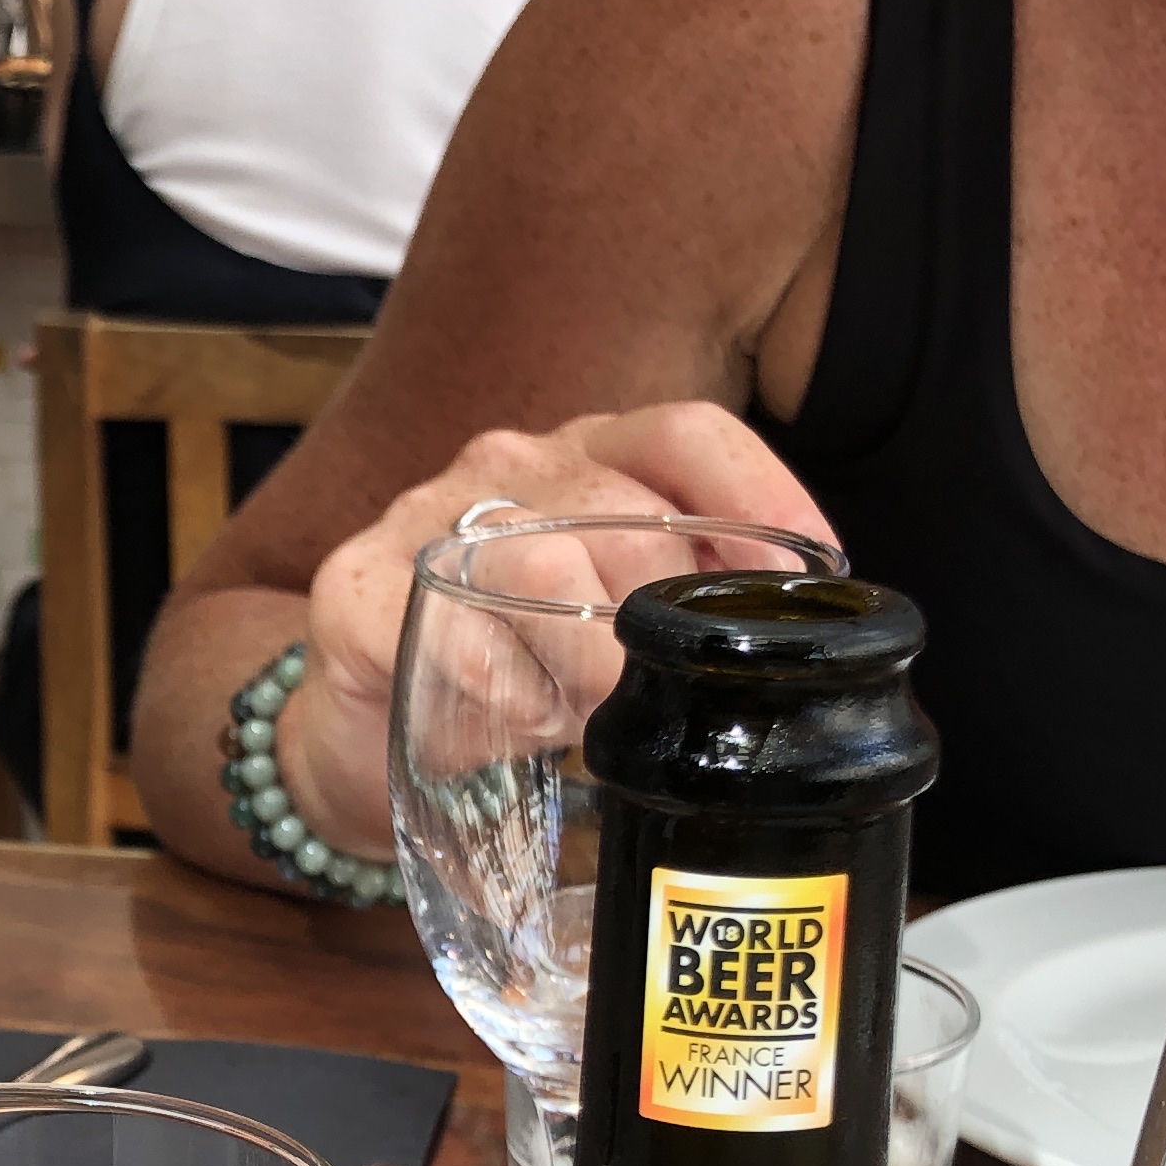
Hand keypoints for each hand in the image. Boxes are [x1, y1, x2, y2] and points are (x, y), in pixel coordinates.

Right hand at [278, 405, 837, 862]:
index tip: (813, 571)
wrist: (364, 731)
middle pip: (625, 512)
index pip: (684, 433)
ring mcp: (422, 518)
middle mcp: (503, 468)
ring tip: (582, 718)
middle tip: (654, 700)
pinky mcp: (352, 587)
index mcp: (582, 458)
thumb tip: (790, 641)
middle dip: (661, 623)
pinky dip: (503, 697)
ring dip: (585, 662)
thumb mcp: (611, 627)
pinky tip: (512, 727)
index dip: (759, 494)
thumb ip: (683, 606)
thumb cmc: (508, 671)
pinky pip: (452, 634)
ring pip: (541, 562)